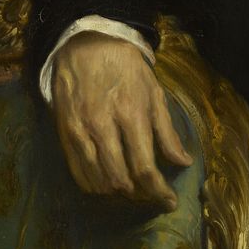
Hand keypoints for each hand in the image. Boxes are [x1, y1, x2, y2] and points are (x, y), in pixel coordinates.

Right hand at [50, 32, 192, 208]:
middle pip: (121, 180)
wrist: (86, 45)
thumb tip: (184, 162)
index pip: (145, 167)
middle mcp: (103, 126)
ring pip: (99, 182)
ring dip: (118, 193)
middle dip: (140, 194)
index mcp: (131, 113)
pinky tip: (108, 183)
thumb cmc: (126, 67)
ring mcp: (80, 131)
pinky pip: (79, 173)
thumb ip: (167, 131)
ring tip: (132, 189)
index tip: (170, 202)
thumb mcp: (154, 92)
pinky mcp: (65, 134)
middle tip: (152, 193)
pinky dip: (95, 186)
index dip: (159, 191)